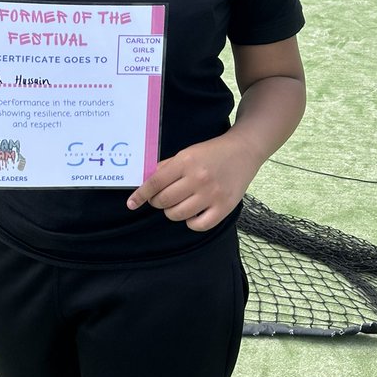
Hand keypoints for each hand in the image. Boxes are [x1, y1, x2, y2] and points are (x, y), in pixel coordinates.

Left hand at [126, 134, 259, 232]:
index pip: (155, 183)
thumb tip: (147, 183)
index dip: (141, 194)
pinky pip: (198, 225)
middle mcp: (198, 179)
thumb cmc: (213, 152)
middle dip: (157, 201)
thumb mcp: (187, 153)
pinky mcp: (224, 208)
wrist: (244, 151)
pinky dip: (190, 222)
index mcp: (186, 162)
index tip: (132, 203)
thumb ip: (167, 167)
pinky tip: (193, 212)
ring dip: (172, 211)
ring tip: (178, 203)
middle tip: (162, 198)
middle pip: (164, 201)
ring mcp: (212, 195)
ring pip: (177, 214)